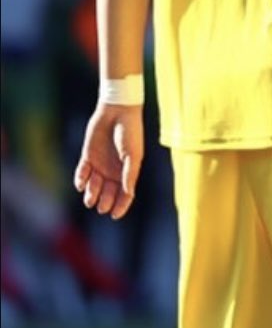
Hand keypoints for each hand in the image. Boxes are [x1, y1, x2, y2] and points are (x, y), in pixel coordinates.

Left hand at [73, 103, 143, 220]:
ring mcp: (100, 164)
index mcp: (128, 171)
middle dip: (105, 201)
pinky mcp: (88, 156)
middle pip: (108, 193)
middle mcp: (114, 170)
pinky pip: (83, 172)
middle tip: (100, 207)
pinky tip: (81, 184)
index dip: (121, 205)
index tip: (115, 215)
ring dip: (91, 194)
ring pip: (94, 186)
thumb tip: (129, 193)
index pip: (125, 193)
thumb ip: (129, 173)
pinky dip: (81, 180)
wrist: (117, 112)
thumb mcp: (133, 154)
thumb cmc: (130, 133)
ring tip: (90, 199)